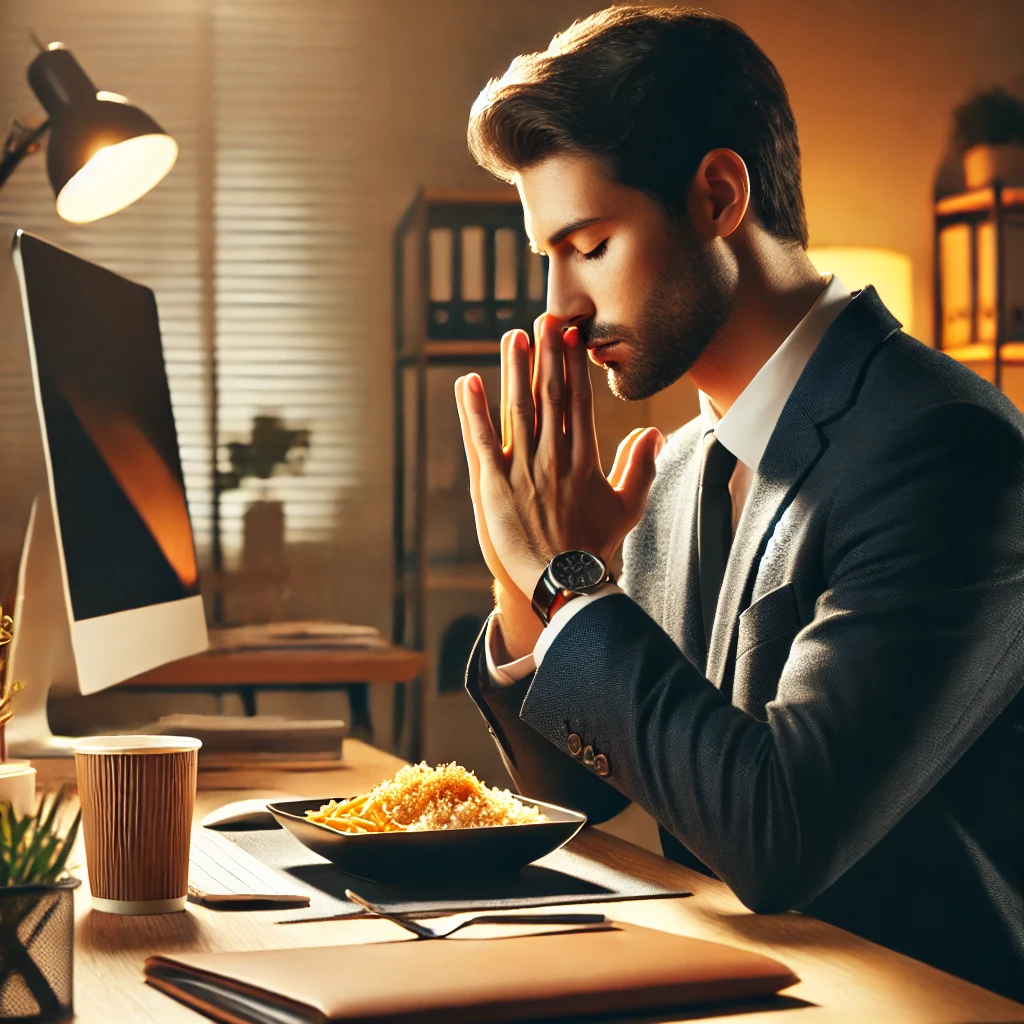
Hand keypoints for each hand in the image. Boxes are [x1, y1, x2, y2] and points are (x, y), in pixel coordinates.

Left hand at [454, 314, 664, 599]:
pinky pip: (482, 441)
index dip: (573, 366)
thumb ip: (639, 468)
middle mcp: (554, 457)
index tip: (570, 336)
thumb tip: (652, 433)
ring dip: (514, 371)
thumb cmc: (594, 548)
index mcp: (584, 460)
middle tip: (543, 317)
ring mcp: (523, 470)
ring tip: (512, 336)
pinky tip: (468, 382)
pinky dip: (474, 411)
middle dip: (546, 354)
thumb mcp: (626, 508)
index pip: (578, 402)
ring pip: (518, 410)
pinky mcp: (495, 486)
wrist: (565, 581)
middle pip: (550, 396)